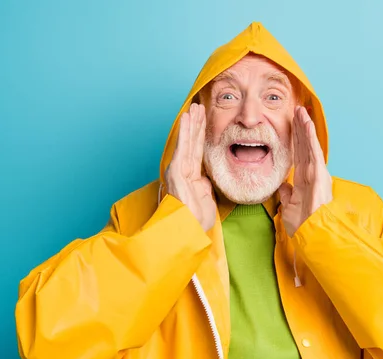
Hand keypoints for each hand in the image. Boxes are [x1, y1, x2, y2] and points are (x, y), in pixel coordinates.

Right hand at [165, 103, 215, 231]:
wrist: (189, 230)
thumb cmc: (196, 219)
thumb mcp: (206, 198)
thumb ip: (205, 185)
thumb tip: (205, 178)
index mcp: (191, 176)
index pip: (198, 149)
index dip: (201, 134)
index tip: (204, 119)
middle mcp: (183, 170)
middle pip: (193, 141)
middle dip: (197, 123)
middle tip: (200, 105)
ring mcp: (179, 169)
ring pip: (187, 140)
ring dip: (191, 122)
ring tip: (194, 106)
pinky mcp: (177, 170)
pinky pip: (183, 146)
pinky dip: (184, 131)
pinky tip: (186, 117)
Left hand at [279, 106, 332, 236]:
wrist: (312, 235)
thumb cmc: (303, 225)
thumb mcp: (289, 208)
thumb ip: (287, 195)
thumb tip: (283, 186)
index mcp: (304, 180)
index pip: (298, 154)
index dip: (294, 139)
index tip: (291, 125)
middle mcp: (312, 174)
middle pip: (304, 146)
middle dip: (299, 128)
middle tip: (296, 110)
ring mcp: (317, 173)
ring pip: (310, 145)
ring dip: (305, 127)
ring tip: (300, 111)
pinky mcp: (319, 175)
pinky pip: (314, 152)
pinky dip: (311, 138)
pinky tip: (307, 124)